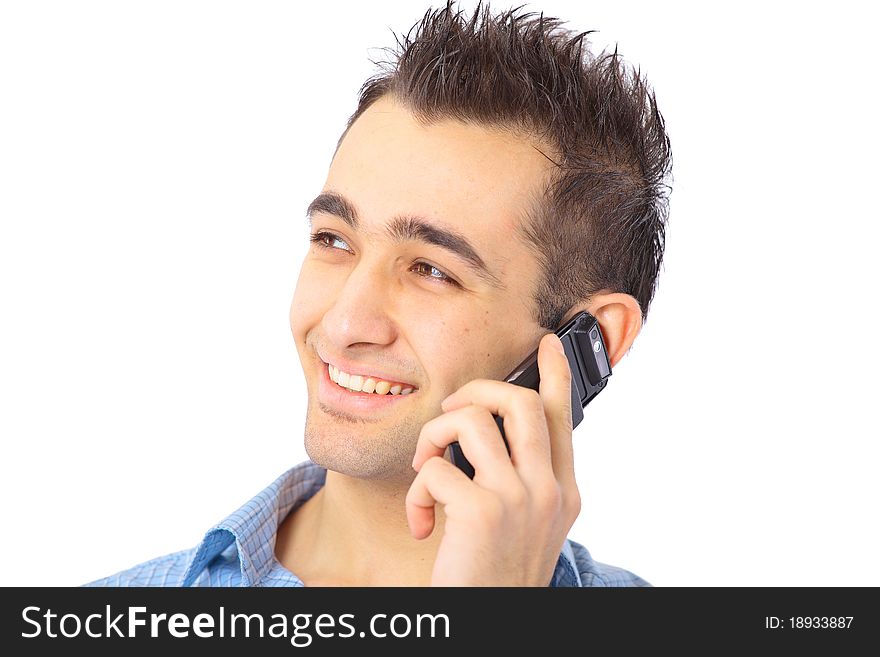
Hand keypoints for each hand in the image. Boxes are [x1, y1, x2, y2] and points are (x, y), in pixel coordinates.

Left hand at [405, 333, 581, 585]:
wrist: (492, 623)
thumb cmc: (499, 575)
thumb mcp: (529, 526)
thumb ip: (524, 482)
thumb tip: (494, 438)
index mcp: (563, 491)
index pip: (561, 417)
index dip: (555, 374)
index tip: (548, 342)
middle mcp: (548, 490)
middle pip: (518, 402)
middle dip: (473, 391)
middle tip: (449, 412)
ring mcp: (518, 499)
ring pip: (471, 420)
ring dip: (433, 436)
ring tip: (426, 469)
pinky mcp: (481, 512)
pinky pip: (434, 468)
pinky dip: (416, 492)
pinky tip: (423, 522)